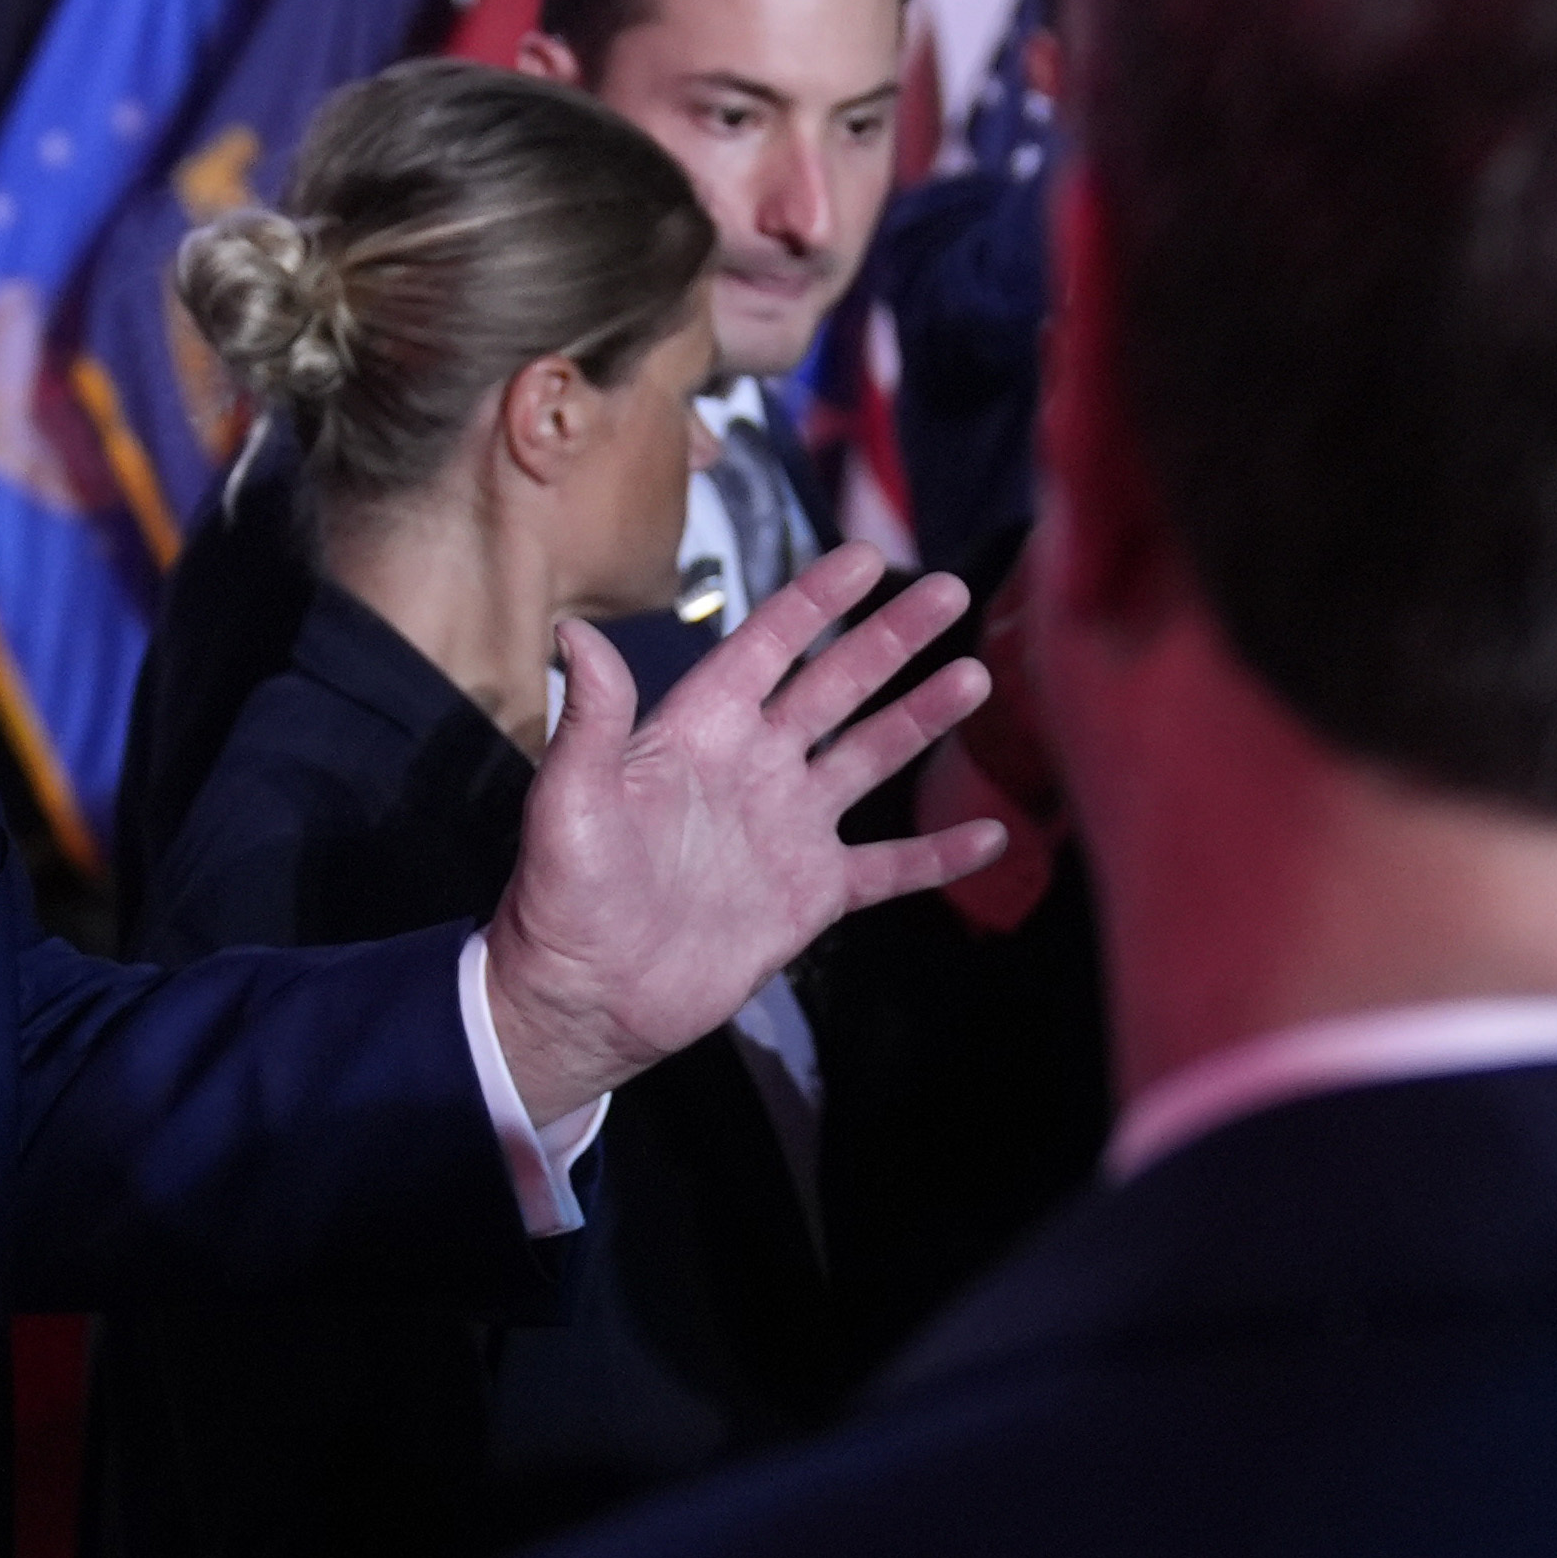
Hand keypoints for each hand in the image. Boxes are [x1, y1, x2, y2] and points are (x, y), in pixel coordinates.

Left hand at [484, 542, 1009, 1111]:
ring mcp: (787, 830)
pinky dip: (939, 855)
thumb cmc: (563, 895)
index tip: (866, 559)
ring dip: (922, 718)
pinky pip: (887, 868)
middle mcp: (753, 768)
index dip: (814, 601)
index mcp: (699, 732)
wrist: (586, 998)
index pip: (767, 648)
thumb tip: (574, 632)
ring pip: (871, 758)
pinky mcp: (809, 896)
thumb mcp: (571, 800)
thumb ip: (591, 719)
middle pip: (836, 686)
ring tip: (975, 675)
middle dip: (891, 638)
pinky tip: (992, 836)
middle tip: (949, 592)